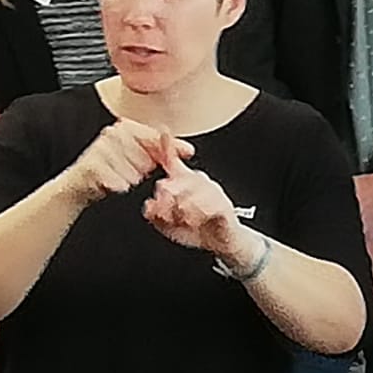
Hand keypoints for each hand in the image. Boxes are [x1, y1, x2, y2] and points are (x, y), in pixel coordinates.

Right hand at [58, 119, 179, 206]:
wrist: (78, 185)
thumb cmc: (111, 169)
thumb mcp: (137, 156)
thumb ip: (160, 151)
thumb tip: (188, 150)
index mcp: (124, 128)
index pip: (154, 136)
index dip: (172, 146)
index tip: (189, 152)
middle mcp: (112, 134)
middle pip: (146, 157)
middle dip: (143, 169)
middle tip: (131, 170)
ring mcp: (101, 149)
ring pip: (133, 172)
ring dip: (130, 179)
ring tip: (120, 176)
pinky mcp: (91, 166)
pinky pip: (118, 182)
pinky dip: (119, 187)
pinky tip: (114, 184)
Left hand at [143, 141, 249, 260]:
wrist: (222, 241)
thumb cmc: (196, 228)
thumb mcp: (167, 223)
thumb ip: (155, 213)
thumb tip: (149, 205)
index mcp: (183, 183)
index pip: (173, 161)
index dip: (168, 146)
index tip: (162, 130)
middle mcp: (198, 183)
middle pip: (176, 183)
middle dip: (166, 201)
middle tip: (165, 213)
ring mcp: (212, 192)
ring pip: (189, 197)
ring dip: (182, 212)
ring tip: (183, 219)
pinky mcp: (223, 204)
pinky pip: (206, 207)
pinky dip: (197, 216)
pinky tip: (195, 220)